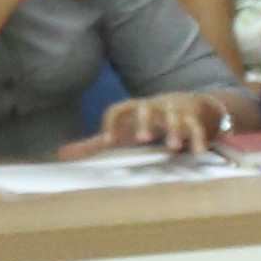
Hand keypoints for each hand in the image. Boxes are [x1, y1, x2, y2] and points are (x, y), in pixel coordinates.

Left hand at [79, 89, 228, 156]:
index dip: (111, 122)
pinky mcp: (197, 119)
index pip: (118, 110)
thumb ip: (96, 143)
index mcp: (134, 108)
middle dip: (145, 121)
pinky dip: (199, 138)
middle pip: (147, 108)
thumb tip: (61, 154)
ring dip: (175, 130)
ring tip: (173, 147)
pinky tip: (198, 152)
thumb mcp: (125, 129)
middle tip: (143, 138)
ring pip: (176, 117)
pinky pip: (198, 127)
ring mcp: (177, 111)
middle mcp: (154, 107)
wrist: (194, 105)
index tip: (109, 140)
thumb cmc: (151, 121)